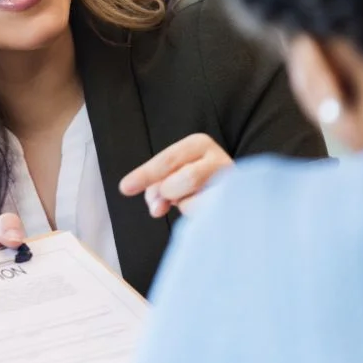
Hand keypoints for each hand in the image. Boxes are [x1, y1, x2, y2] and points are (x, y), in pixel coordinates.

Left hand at [119, 133, 233, 216]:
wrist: (236, 195)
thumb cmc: (195, 183)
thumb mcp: (171, 177)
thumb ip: (157, 187)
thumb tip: (156, 207)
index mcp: (199, 144)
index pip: (168, 159)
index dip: (145, 174)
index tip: (125, 187)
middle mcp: (219, 159)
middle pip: (187, 178)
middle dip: (170, 193)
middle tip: (164, 201)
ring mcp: (233, 184)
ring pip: (197, 201)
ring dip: (184, 206)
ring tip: (189, 201)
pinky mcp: (237, 206)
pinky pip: (208, 218)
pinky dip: (197, 218)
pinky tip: (204, 211)